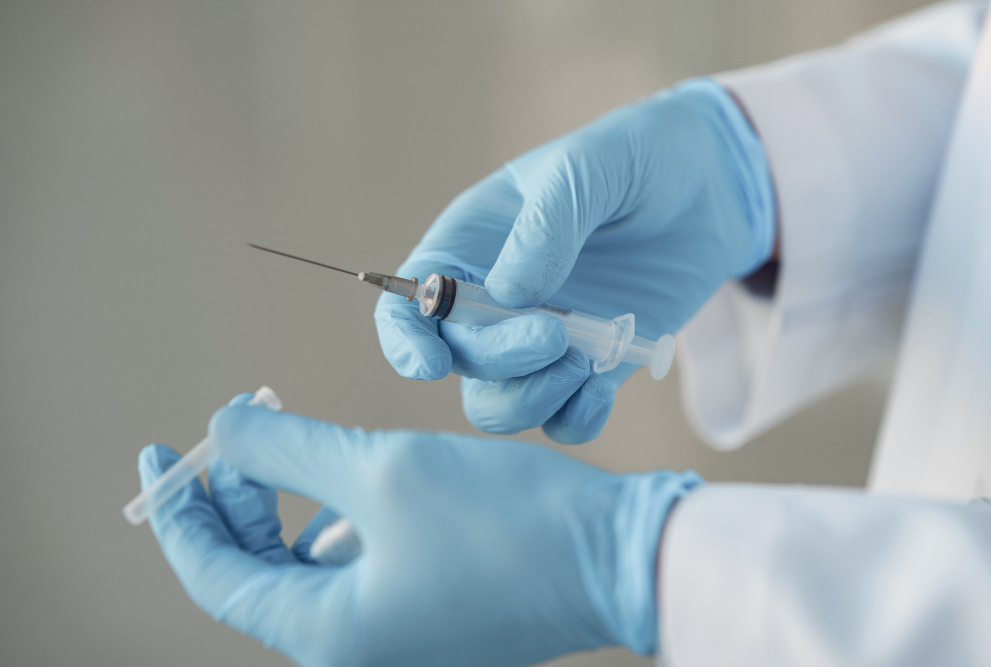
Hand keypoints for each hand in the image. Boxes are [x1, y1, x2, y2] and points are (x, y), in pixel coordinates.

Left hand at [139, 394, 700, 666]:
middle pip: (259, 575)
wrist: (620, 557)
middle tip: (236, 433)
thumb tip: (225, 427)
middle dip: (237, 501)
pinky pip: (356, 574)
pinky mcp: (430, 620)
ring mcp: (396, 642)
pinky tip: (352, 482)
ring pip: (309, 571)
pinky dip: (339, 524)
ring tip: (289, 445)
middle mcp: (356, 654)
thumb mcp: (381, 469)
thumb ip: (289, 449)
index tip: (160, 451)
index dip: (181, 509)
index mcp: (329, 635)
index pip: (215, 576)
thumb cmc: (504, 520)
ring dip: (290, 507)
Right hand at [374, 78, 774, 443]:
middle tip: (556, 336)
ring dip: (531, 399)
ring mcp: (544, 339)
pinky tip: (602, 390)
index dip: (406, 341)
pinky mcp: (593, 367)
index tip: (430, 365)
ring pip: (501, 404)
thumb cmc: (638, 157)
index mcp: (472, 246)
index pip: (411, 305)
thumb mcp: (589, 166)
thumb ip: (545, 225)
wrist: (713, 185)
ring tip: (583, 364)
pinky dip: (575, 418)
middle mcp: (496, 301)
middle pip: (460, 360)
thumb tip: (507, 297)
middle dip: (500, 360)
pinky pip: (564, 419)